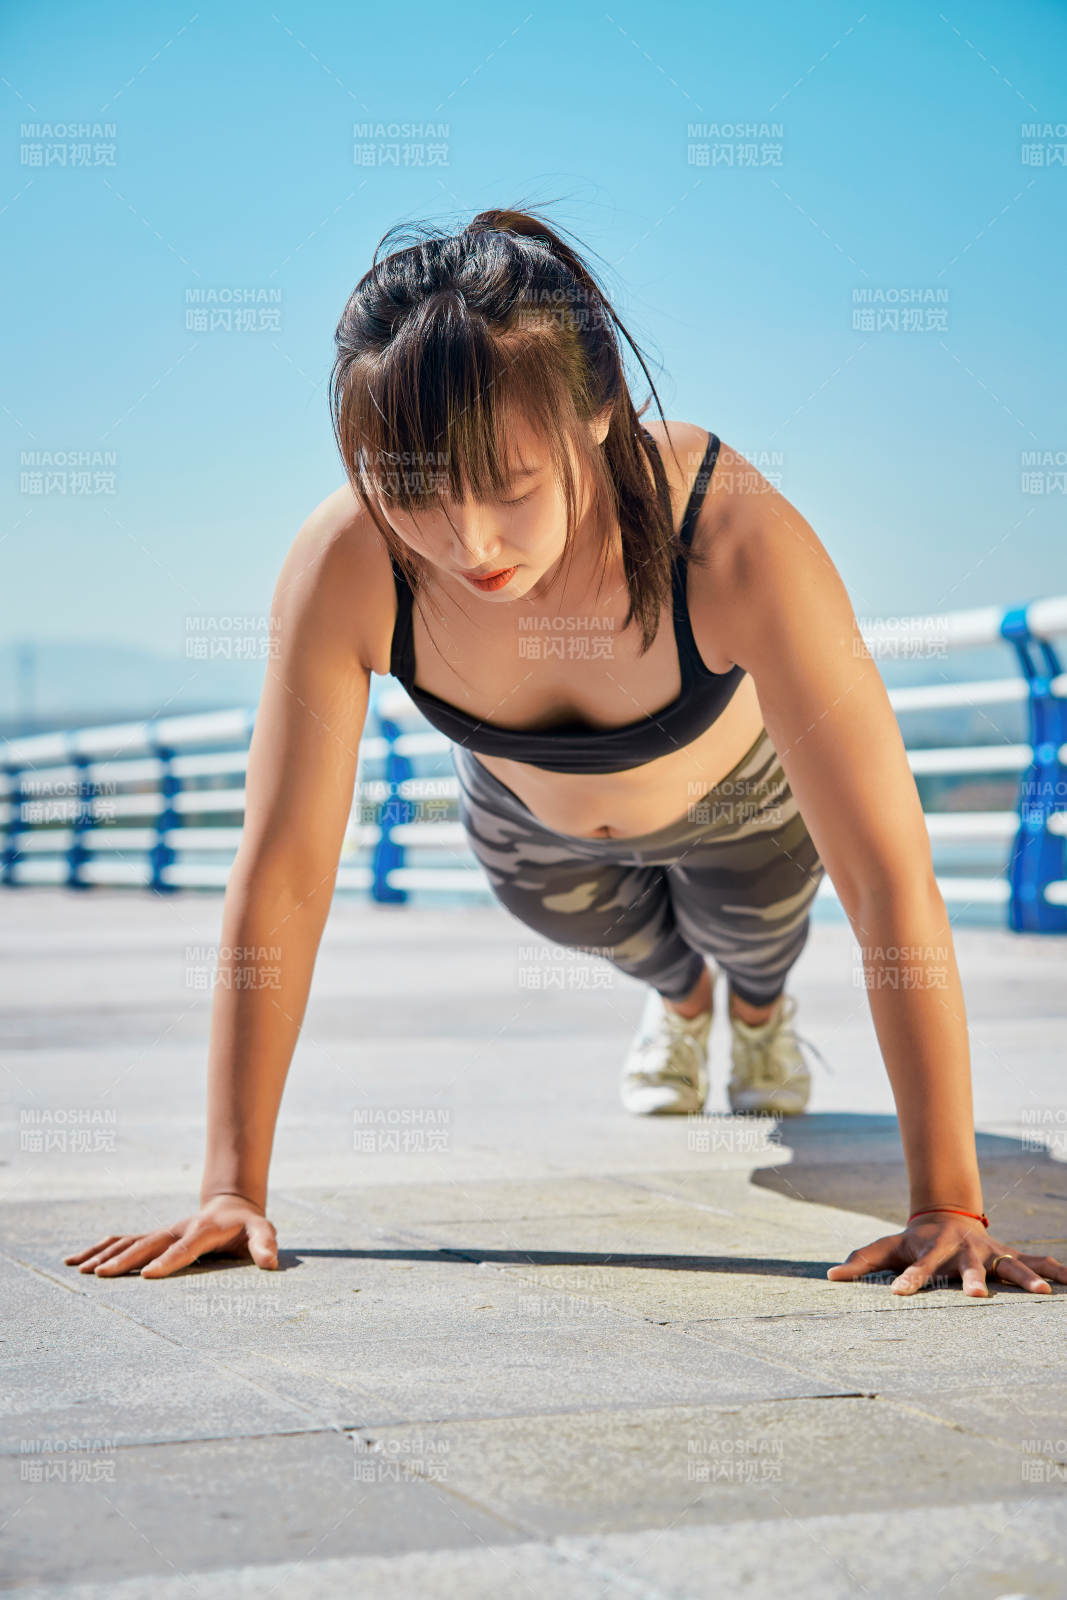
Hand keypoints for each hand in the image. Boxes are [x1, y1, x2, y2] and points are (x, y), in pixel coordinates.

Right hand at [64, 1193, 277, 1279]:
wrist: (232, 1205)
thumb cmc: (248, 1225)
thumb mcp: (263, 1230)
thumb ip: (265, 1244)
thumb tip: (271, 1263)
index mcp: (203, 1230)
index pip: (185, 1248)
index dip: (168, 1261)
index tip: (148, 1275)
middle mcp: (178, 1229)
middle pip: (148, 1244)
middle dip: (125, 1260)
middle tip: (101, 1276)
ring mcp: (163, 1232)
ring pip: (130, 1241)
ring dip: (105, 1255)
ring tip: (80, 1270)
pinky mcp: (154, 1237)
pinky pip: (123, 1241)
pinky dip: (100, 1249)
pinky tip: (77, 1261)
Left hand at [826, 1214, 1066, 1296]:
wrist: (945, 1213)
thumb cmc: (912, 1239)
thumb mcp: (885, 1247)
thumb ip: (860, 1262)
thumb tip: (830, 1278)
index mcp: (932, 1252)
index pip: (916, 1269)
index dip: (907, 1281)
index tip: (897, 1294)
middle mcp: (963, 1253)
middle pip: (969, 1269)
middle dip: (974, 1282)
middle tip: (977, 1297)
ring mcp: (989, 1253)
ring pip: (1009, 1265)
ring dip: (1026, 1279)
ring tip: (1042, 1295)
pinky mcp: (1009, 1255)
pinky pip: (1037, 1261)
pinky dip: (1056, 1270)